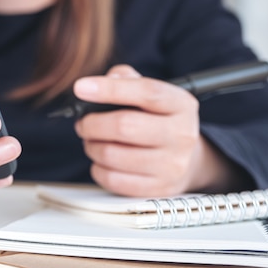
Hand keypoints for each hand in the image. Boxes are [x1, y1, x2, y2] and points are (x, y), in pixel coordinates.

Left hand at [74, 64, 237, 197]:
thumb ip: (125, 78)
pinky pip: (113, 180)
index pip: (145, 92)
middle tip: (83, 124)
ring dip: (91, 147)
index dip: (109, 89)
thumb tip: (103, 81)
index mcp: (180, 104)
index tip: (80, 88)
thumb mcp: (150, 92)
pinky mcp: (158, 189)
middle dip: (92, 124)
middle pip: (124, 126)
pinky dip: (97, 169)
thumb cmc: (157, 119)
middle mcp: (181, 134)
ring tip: (92, 141)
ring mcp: (172, 165)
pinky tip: (101, 161)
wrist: (187, 159)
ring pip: (112, 155)